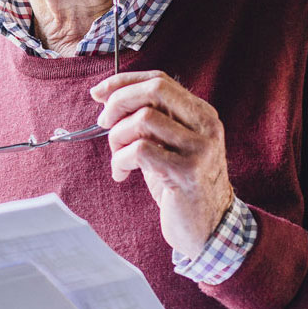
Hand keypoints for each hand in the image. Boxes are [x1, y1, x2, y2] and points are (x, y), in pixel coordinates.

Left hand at [91, 71, 232, 259]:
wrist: (209, 228)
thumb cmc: (180, 187)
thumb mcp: (168, 146)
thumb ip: (148, 121)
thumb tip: (107, 97)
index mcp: (201, 114)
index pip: (160, 80)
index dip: (124, 82)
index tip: (98, 92)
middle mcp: (206, 126)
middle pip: (154, 91)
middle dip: (119, 102)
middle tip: (104, 122)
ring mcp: (199, 149)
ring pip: (143, 120)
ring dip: (117, 137)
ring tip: (118, 158)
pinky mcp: (186, 173)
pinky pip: (139, 151)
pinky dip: (120, 160)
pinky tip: (121, 175)